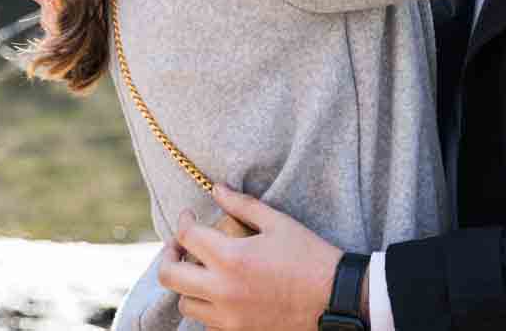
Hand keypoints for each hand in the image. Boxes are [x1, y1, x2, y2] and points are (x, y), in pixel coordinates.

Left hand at [158, 185, 341, 330]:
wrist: (336, 299)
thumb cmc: (310, 256)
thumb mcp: (278, 223)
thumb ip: (242, 205)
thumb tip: (216, 188)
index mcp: (231, 258)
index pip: (186, 236)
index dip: (183, 220)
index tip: (190, 215)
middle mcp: (223, 291)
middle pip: (169, 275)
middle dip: (169, 256)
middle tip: (180, 246)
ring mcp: (229, 318)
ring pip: (185, 303)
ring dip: (186, 285)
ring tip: (200, 271)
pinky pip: (206, 322)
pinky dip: (206, 306)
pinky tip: (220, 292)